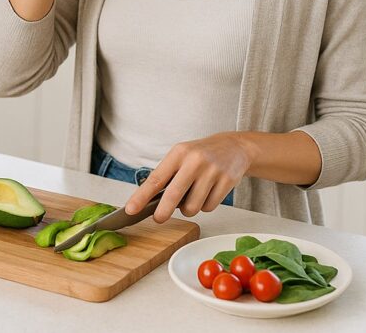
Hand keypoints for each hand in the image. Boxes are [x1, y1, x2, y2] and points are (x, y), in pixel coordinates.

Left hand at [124, 133, 253, 222]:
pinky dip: (206, 206)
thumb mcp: (182, 156)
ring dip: (189, 209)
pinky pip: (209, 207)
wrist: (235, 147)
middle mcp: (195, 161)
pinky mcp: (227, 181)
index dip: (141, 196)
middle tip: (159, 218)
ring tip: (193, 196)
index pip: (156, 179)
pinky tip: (209, 192)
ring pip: (193, 206)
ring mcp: (212, 171)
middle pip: (174, 195)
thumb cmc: (201, 154)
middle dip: (163, 212)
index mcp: (179, 153)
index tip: (130, 209)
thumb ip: (168, 175)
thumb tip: (150, 202)